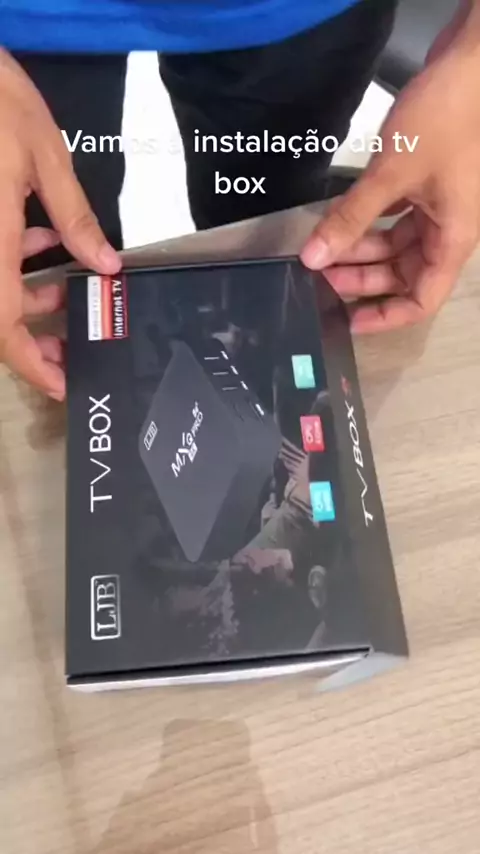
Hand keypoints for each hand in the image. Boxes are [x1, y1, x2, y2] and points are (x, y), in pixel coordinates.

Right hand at [0, 50, 120, 398]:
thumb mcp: (42, 156)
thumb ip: (73, 217)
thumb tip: (104, 266)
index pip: (1, 325)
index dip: (29, 364)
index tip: (59, 385)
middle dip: (36, 332)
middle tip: (78, 338)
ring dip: (29, 293)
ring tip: (72, 285)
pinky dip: (15, 257)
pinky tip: (42, 236)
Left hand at [301, 13, 479, 332]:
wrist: (472, 61)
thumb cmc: (447, 117)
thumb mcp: (391, 175)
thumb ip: (350, 219)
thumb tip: (313, 257)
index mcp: (452, 238)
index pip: (422, 300)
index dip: (386, 317)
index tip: (348, 321)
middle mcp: (447, 228)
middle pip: (403, 273)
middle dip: (362, 278)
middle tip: (320, 277)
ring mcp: (438, 205)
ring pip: (396, 244)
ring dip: (361, 249)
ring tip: (322, 250)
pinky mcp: (426, 182)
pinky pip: (394, 216)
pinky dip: (369, 221)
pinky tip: (339, 221)